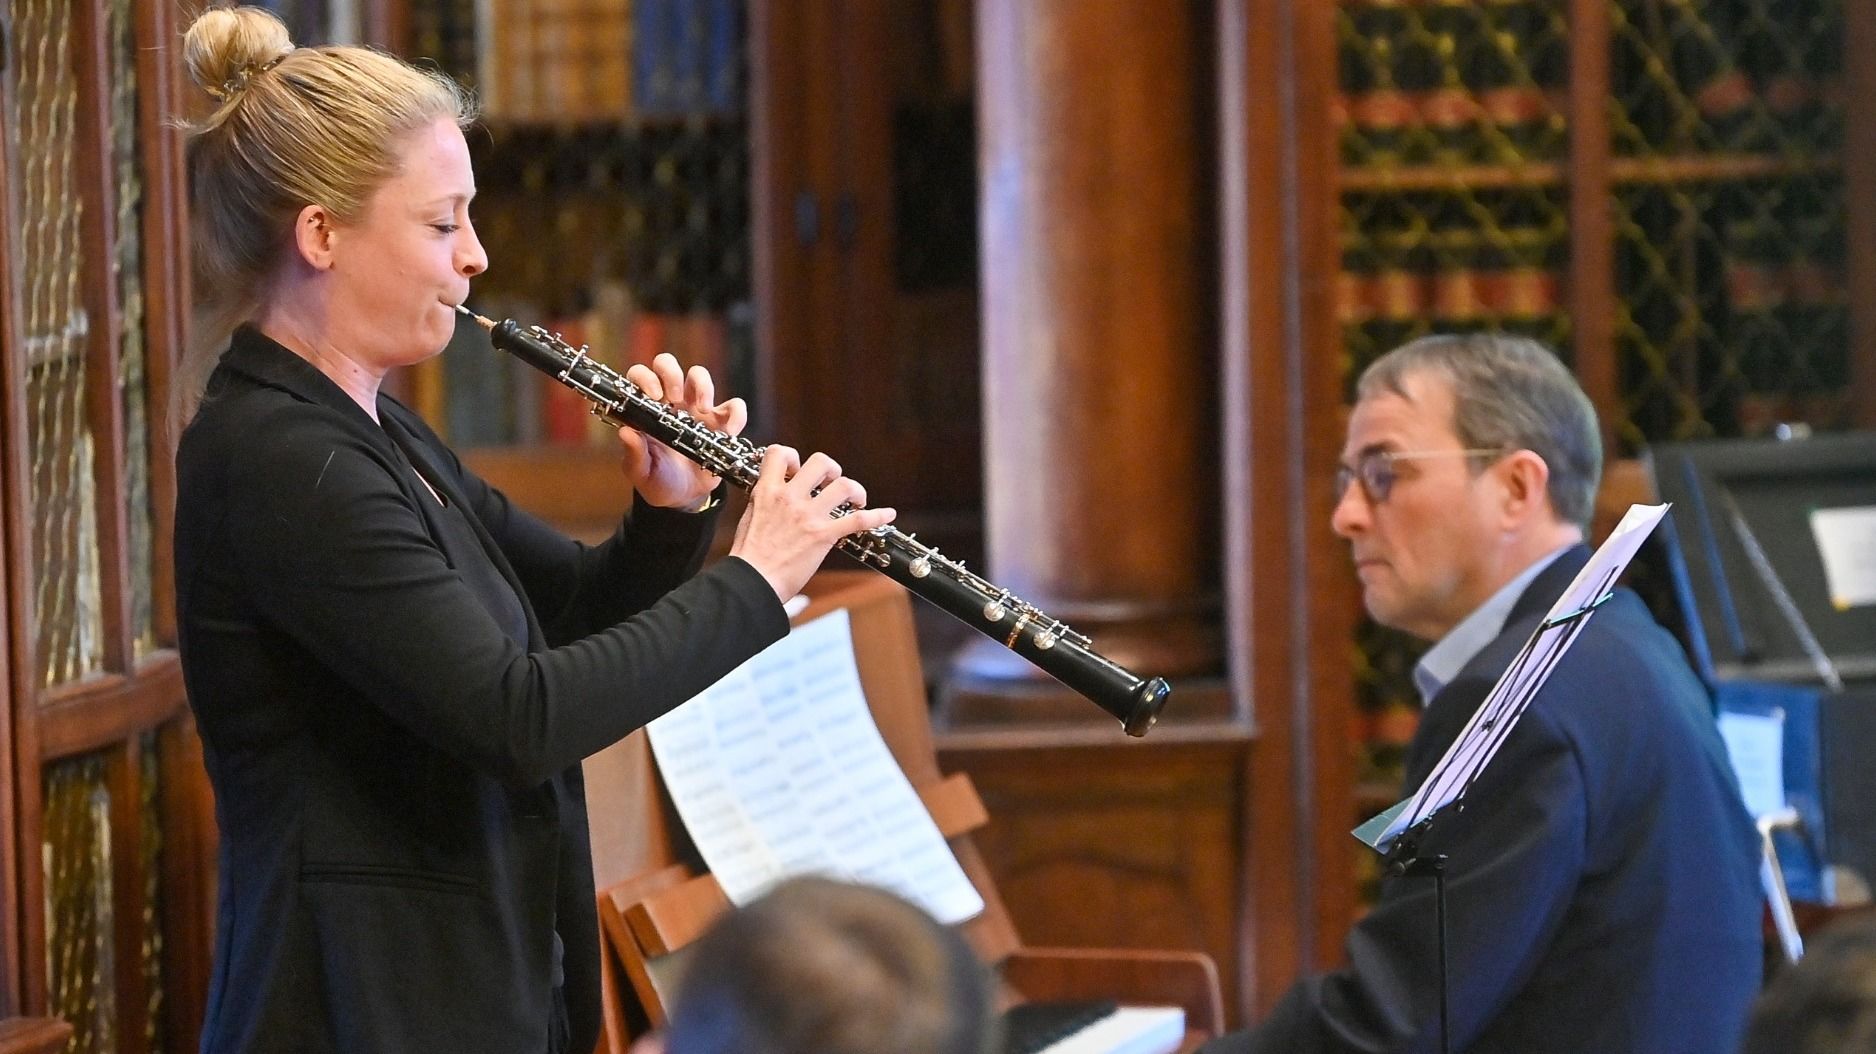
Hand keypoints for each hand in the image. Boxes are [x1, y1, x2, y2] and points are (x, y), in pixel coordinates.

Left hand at [617, 353, 746, 509]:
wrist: (684, 498)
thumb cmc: (657, 480)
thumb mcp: (641, 472)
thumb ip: (634, 454)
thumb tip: (626, 433)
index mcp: (646, 409)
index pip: (640, 376)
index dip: (645, 377)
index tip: (653, 396)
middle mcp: (670, 402)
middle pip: (668, 364)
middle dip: (671, 373)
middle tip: (674, 397)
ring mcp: (696, 409)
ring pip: (700, 375)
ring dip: (702, 385)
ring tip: (702, 409)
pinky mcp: (720, 423)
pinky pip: (734, 407)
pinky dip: (735, 415)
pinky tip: (728, 433)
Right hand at [730, 446, 895, 601]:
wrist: (751, 582)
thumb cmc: (748, 558)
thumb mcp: (749, 519)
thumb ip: (763, 503)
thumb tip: (769, 497)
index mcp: (767, 492)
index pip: (779, 454)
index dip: (792, 457)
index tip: (797, 470)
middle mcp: (790, 498)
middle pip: (820, 462)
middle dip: (831, 470)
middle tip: (831, 484)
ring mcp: (809, 516)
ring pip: (843, 485)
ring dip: (854, 489)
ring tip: (855, 499)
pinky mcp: (824, 535)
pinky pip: (859, 520)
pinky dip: (877, 516)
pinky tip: (888, 514)